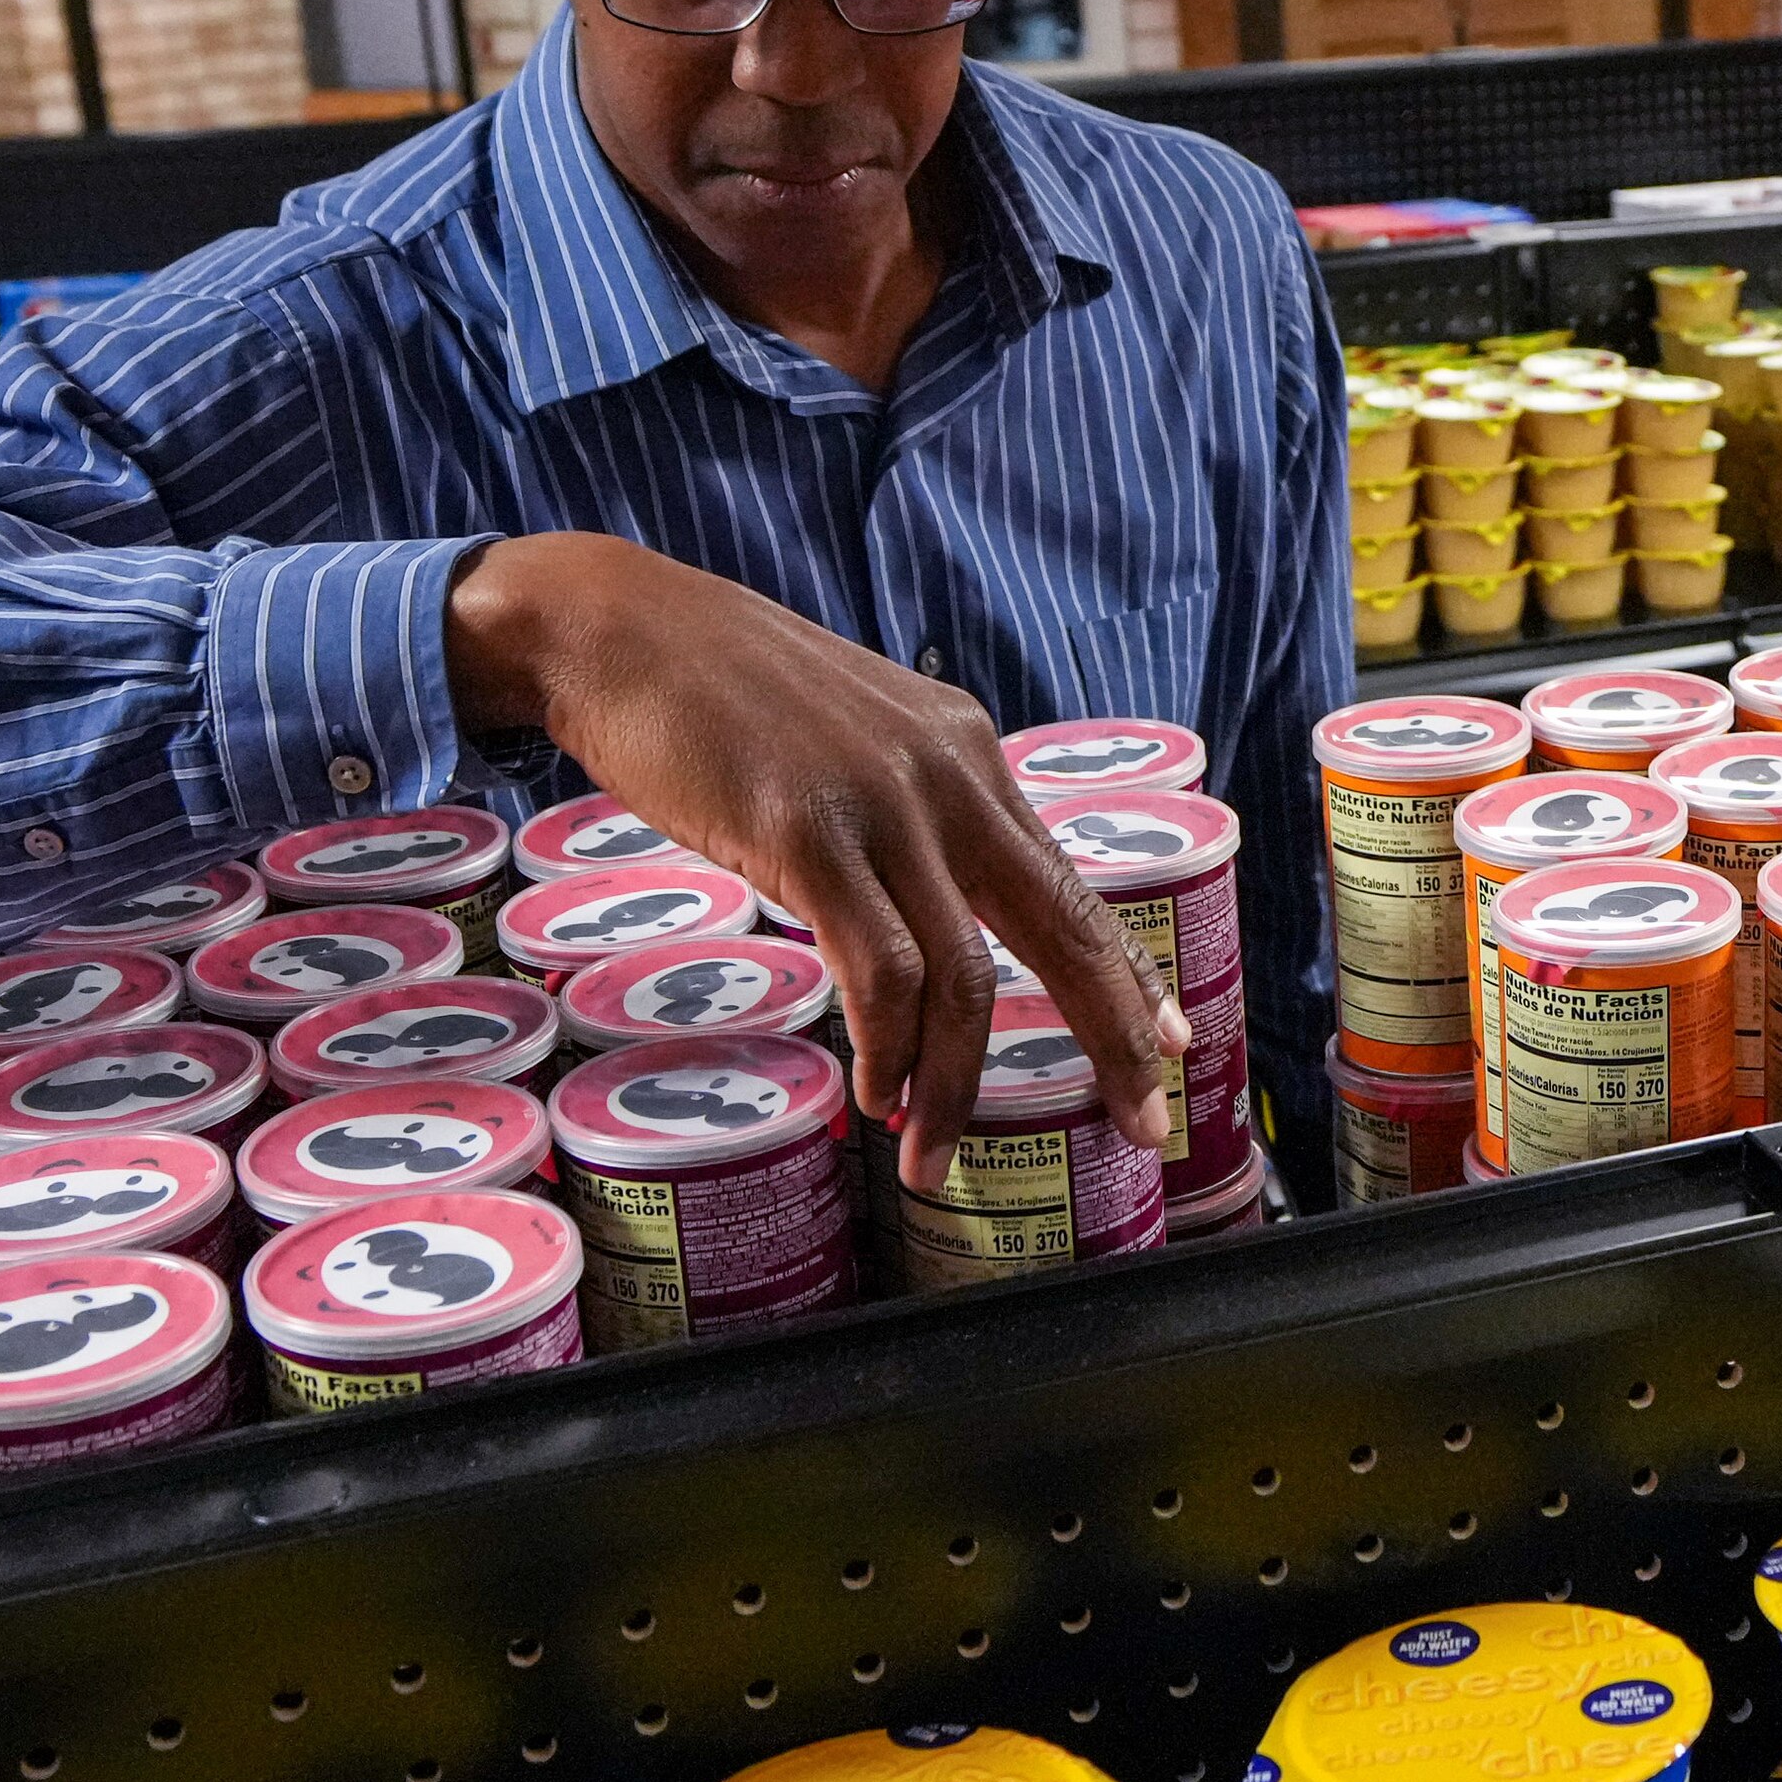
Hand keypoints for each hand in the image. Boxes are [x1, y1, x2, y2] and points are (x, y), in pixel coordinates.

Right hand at [445, 533, 1183, 1190]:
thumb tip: (924, 901)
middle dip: (1111, 1033)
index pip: (1068, 881)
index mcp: (966, 754)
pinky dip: (888, 1047)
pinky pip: (878, 967)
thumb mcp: (849, 740)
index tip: (1168, 1040)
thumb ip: (904, 808)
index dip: (1125, 970)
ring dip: (955, 1084)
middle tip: (1144, 1121)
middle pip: (1061, 926)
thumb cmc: (716, 692)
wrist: (613, 625)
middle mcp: (947, 776)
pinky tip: (877, 1091)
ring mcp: (880, 804)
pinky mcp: (805, 832)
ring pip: (963, 973)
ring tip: (930, 1156)